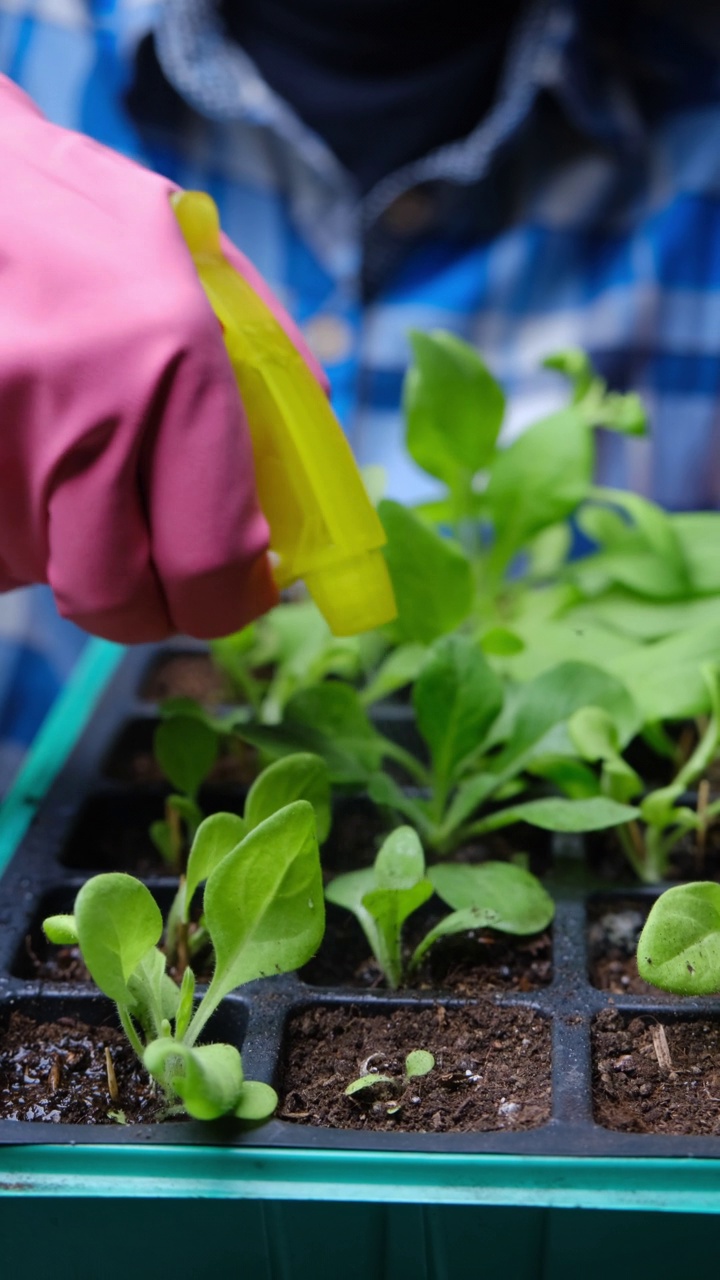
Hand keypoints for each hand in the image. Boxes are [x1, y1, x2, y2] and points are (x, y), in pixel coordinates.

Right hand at [0, 76, 323, 642]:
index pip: (209, 558)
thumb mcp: (201, 269)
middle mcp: (79, 411)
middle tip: (164, 579)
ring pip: (39, 577)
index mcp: (173, 361)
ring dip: (71, 553)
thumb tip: (295, 502)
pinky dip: (14, 531)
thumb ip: (266, 382)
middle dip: (150, 605)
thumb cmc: (86, 219)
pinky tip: (24, 465)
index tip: (236, 593)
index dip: (228, 600)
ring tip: (75, 474)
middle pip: (115, 599)